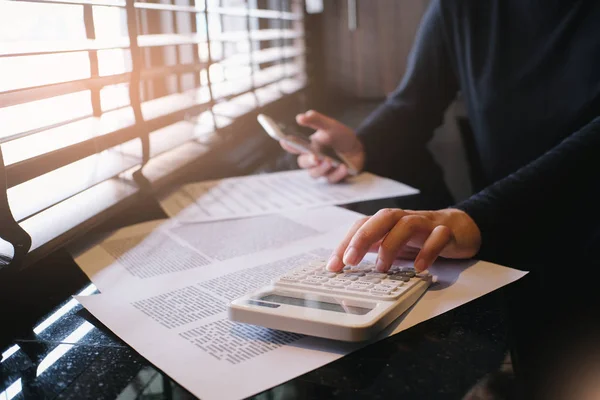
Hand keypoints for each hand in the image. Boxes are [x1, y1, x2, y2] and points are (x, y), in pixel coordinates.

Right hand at [280, 110, 365, 182]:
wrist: (359, 149)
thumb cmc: (340, 137)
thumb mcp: (330, 125)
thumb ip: (316, 120)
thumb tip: (300, 117)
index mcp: (309, 146)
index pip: (294, 146)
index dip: (288, 144)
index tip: (285, 141)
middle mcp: (312, 159)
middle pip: (303, 163)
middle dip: (308, 160)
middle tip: (315, 157)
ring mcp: (322, 170)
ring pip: (315, 174)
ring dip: (321, 169)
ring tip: (329, 161)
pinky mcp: (333, 177)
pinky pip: (332, 179)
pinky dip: (337, 174)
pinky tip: (343, 167)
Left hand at [326, 208, 481, 272]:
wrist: (458, 227)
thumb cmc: (420, 236)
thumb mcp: (392, 242)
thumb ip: (372, 249)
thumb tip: (346, 264)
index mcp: (388, 222)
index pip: (362, 225)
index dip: (345, 243)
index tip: (334, 265)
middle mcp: (404, 218)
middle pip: (382, 218)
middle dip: (363, 238)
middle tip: (350, 261)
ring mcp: (426, 223)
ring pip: (406, 225)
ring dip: (391, 245)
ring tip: (382, 267)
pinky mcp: (446, 232)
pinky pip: (438, 237)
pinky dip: (428, 251)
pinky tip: (419, 268)